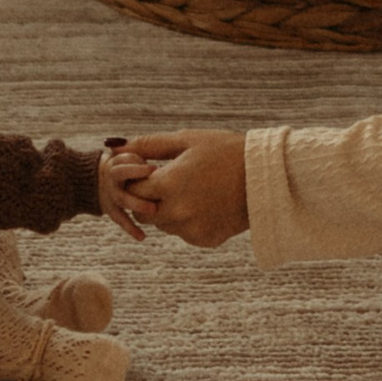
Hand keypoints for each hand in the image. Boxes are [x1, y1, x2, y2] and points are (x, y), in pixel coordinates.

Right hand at [96, 149, 150, 238]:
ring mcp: (112, 194)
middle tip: (156, 174)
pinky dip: (131, 228)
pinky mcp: (112, 209)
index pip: (128, 157)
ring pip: (122, 198)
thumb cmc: (124, 164)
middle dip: (137, 173)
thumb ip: (144, 152)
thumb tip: (171, 153)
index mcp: (118, 160)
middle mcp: (113, 176)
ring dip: (137, 203)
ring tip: (154, 209)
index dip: (139, 161)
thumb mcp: (129, 154)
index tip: (154, 167)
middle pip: (121, 172)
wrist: (93, 180)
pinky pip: (121, 219)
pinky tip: (142, 236)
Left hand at [117, 130, 250, 246]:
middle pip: (144, 211)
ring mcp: (192, 230)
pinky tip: (206, 202)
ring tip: (193, 188)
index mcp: (170, 184)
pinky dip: (188, 220)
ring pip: (164, 224)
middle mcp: (178, 212)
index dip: (139, 178)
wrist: (265, 176)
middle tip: (172, 179)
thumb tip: (116, 146)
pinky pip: (184, 232)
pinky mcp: (205, 240)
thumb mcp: (187, 140)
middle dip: (151, 196)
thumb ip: (149, 145)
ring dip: (169, 209)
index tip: (152, 169)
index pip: (134, 188)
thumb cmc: (225, 151)